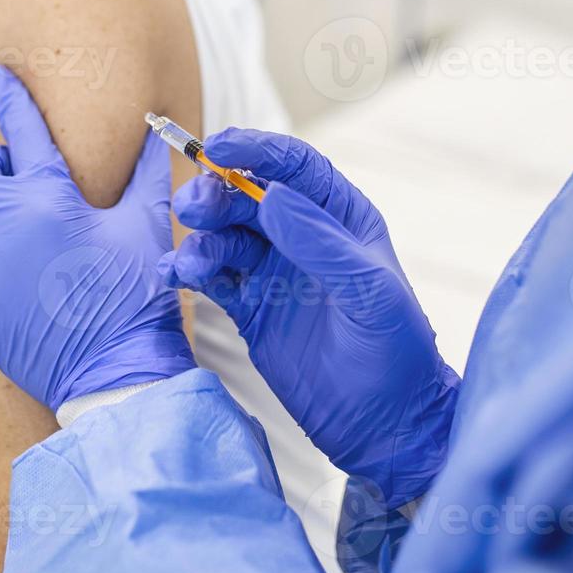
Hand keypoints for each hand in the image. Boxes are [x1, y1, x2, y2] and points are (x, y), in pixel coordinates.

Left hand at [0, 66, 195, 411]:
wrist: (113, 371)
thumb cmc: (135, 296)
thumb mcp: (146, 226)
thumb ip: (144, 173)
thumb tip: (152, 130)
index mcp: (50, 194)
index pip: (22, 125)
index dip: (9, 94)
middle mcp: (4, 219)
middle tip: (21, 191)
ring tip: (4, 233)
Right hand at [162, 129, 459, 508]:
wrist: (384, 425)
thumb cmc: (394, 352)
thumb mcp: (368, 292)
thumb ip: (319, 243)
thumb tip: (269, 195)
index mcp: (339, 217)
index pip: (293, 167)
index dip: (254, 149)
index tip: (217, 147)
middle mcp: (301, 236)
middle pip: (246, 194)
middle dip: (215, 192)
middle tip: (193, 207)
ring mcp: (272, 271)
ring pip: (223, 232)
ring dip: (201, 235)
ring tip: (196, 261)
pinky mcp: (248, 307)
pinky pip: (211, 274)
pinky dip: (189, 269)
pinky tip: (177, 274)